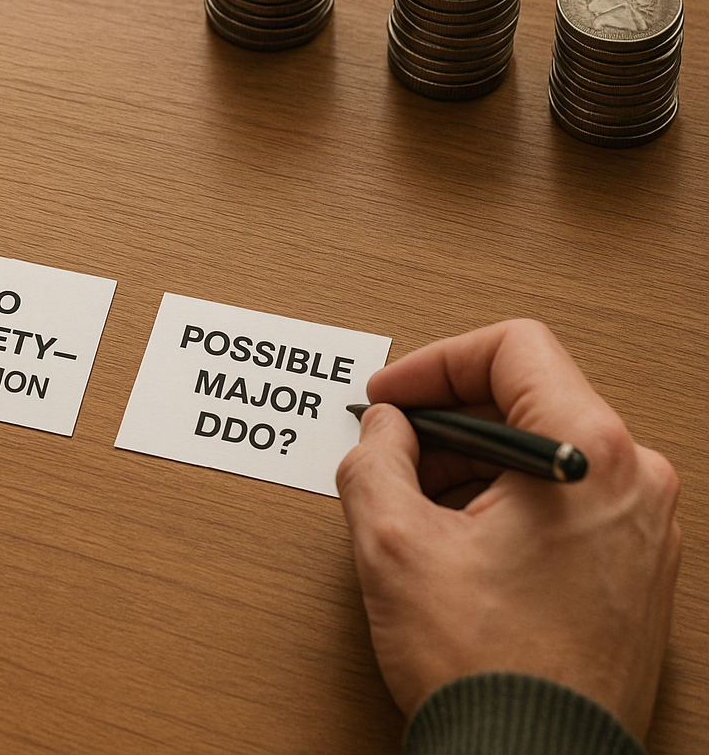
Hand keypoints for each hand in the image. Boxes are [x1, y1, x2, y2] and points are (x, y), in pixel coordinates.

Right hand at [335, 319, 679, 739]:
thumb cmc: (488, 669)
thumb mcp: (394, 543)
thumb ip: (374, 459)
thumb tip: (384, 431)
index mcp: (591, 455)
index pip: (514, 347)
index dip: (435, 362)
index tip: (393, 396)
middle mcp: (635, 483)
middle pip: (530, 398)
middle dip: (446, 420)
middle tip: (390, 452)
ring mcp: (643, 529)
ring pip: (545, 451)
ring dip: (469, 464)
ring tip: (415, 510)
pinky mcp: (634, 569)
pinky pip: (564, 500)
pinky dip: (503, 503)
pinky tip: (455, 544)